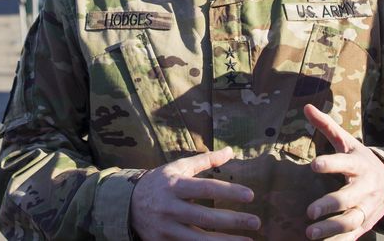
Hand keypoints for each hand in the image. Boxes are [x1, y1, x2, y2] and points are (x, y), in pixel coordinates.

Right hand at [130, 146, 259, 239]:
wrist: (126, 204)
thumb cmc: (160, 182)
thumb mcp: (178, 168)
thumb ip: (205, 161)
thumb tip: (230, 151)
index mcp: (175, 185)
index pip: (206, 188)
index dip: (229, 192)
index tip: (251, 196)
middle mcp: (169, 208)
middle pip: (205, 217)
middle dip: (233, 221)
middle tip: (256, 222)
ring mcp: (165, 228)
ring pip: (199, 240)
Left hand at [304, 104, 383, 239]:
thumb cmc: (360, 160)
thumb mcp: (347, 142)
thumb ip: (327, 126)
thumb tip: (306, 106)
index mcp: (359, 164)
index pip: (345, 163)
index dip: (331, 163)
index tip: (314, 165)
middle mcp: (365, 187)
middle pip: (349, 197)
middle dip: (330, 204)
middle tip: (309, 211)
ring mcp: (368, 207)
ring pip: (352, 220)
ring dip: (332, 229)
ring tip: (310, 233)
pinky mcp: (366, 223)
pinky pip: (354, 236)